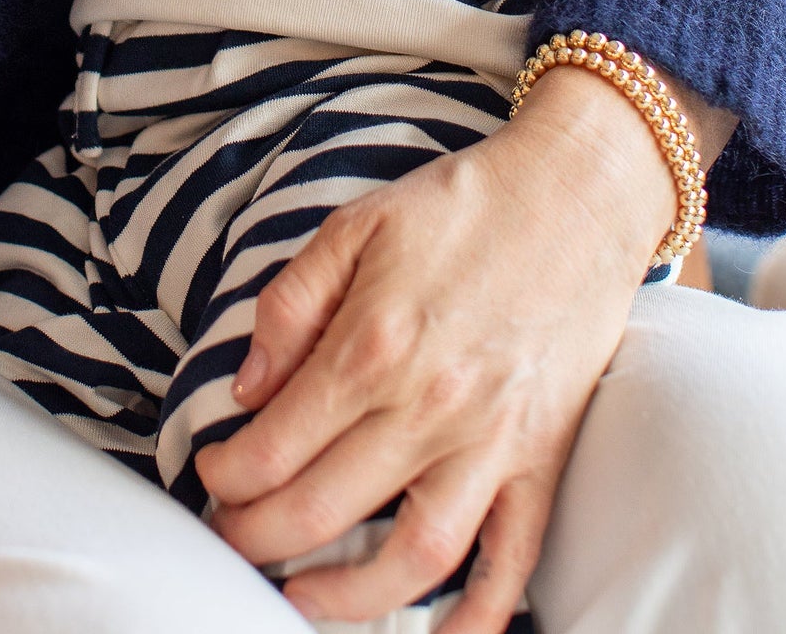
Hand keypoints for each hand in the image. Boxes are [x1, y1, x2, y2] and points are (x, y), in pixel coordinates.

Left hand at [196, 64, 729, 631]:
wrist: (575, 193)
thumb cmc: (460, 205)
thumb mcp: (354, 226)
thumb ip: (290, 306)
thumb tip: (248, 389)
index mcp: (373, 345)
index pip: (275, 445)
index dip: (227, 471)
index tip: (210, 468)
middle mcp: (431, 406)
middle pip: (324, 509)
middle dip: (258, 536)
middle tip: (229, 535)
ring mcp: (493, 442)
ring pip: (413, 559)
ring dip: (346, 597)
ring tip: (298, 597)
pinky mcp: (543, 458)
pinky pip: (515, 562)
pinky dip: (479, 618)